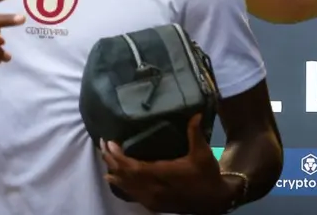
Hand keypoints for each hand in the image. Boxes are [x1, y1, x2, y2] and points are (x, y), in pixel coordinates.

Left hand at [101, 114, 232, 213]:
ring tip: (105, 158)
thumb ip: (195, 133)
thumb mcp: (203, 153)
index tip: (109, 143)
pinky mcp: (153, 204)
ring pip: (126, 186)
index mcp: (162, 174)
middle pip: (124, 176)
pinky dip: (120, 184)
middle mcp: (153, 188)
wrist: (213, 200)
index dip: (118, 156)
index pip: (133, 167)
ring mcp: (151, 198)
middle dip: (111, 161)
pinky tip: (113, 178)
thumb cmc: (207, 174)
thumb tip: (195, 113)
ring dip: (114, 172)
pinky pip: (131, 194)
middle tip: (103, 145)